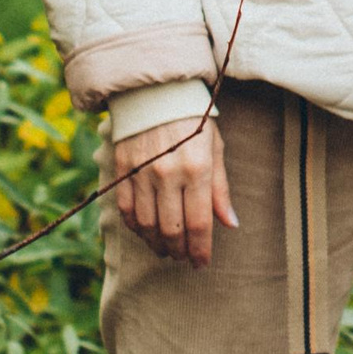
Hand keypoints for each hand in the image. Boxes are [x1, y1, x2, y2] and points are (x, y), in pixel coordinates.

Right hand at [112, 112, 236, 263]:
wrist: (156, 90)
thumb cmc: (193, 119)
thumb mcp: (214, 147)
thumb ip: (220, 188)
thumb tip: (230, 224)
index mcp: (197, 167)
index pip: (199, 223)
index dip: (201, 249)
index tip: (202, 263)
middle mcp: (169, 173)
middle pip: (171, 230)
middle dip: (180, 250)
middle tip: (184, 256)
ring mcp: (142, 173)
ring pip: (148, 226)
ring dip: (157, 244)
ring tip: (166, 249)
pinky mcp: (122, 170)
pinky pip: (127, 211)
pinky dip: (136, 228)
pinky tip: (146, 231)